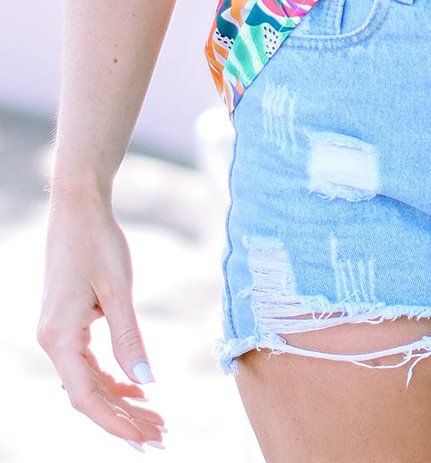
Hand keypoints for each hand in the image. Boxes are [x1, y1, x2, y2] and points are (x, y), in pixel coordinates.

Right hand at [37, 188, 166, 449]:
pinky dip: (113, 378)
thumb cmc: (98, 242)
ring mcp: (58, 334)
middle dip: (125, 418)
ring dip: (121, 401)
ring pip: (89, 382)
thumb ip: (129, 338)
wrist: (79, 207)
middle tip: (161, 437)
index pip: (87, 397)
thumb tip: (146, 382)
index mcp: (60, 338)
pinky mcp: (67, 323)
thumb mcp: (118, 289)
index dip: (118, 422)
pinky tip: (138, 387)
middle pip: (89, 395)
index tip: (147, 439)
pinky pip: (88, 363)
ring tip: (155, 417)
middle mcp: (53, 342)